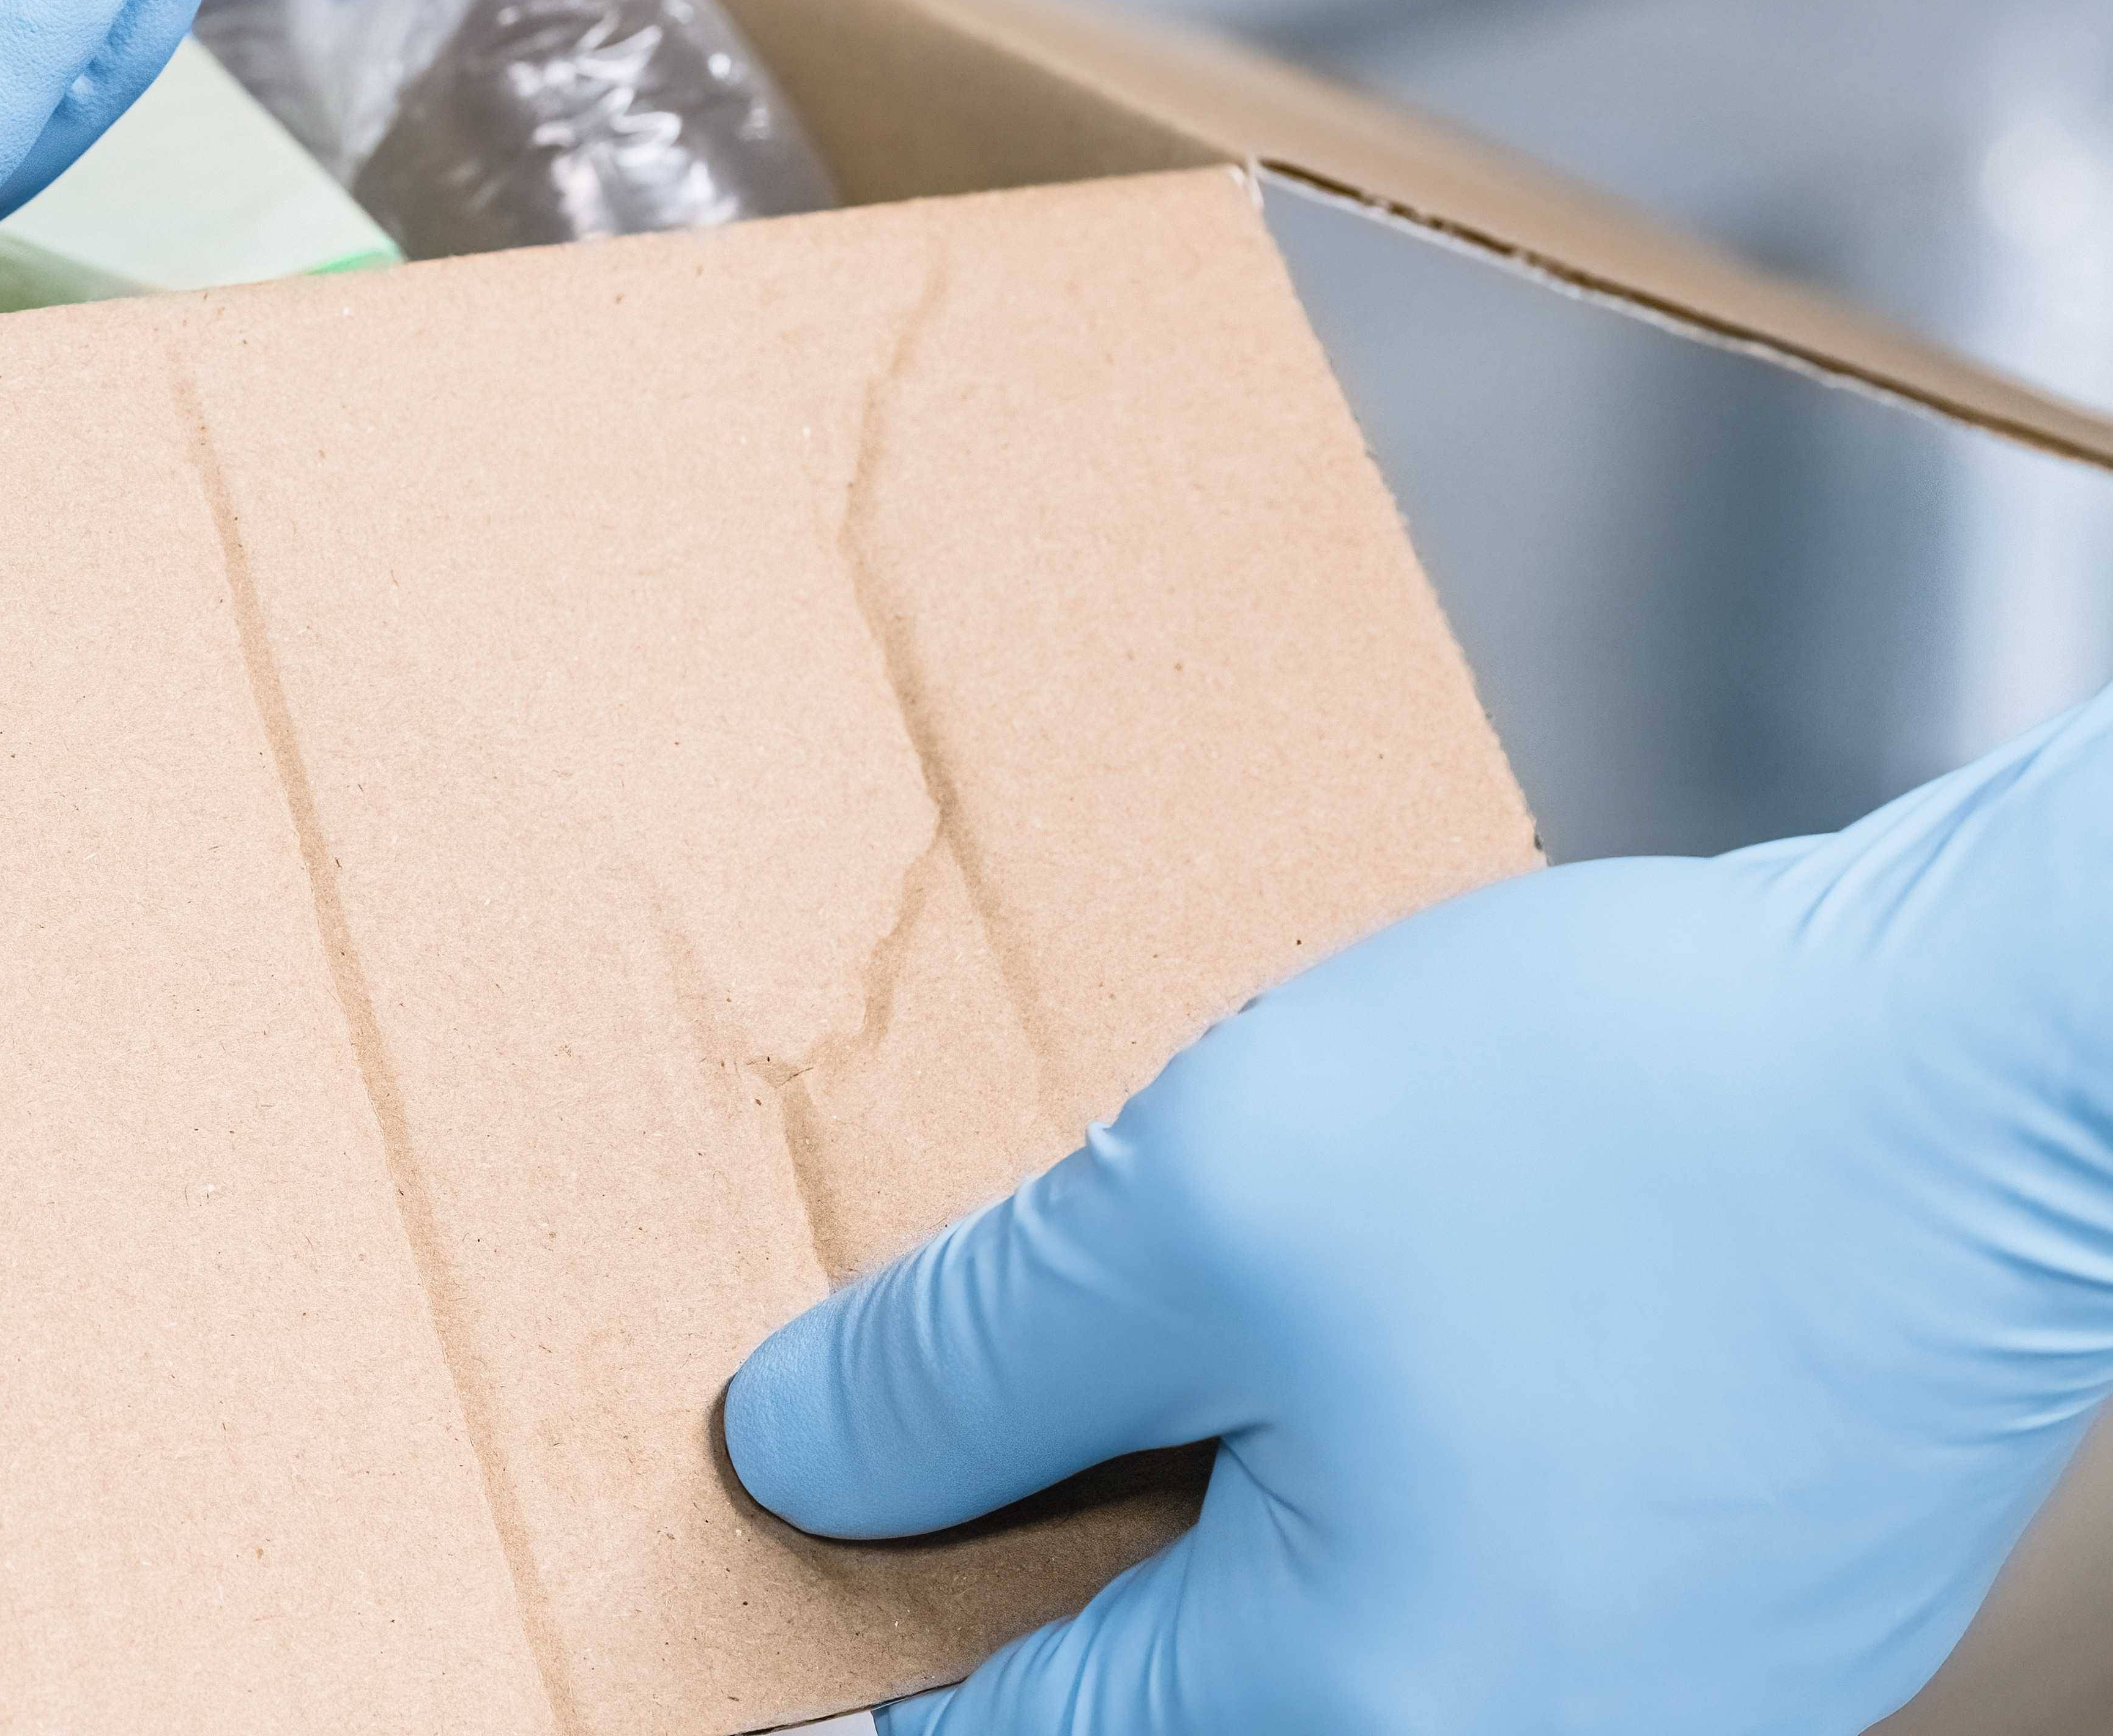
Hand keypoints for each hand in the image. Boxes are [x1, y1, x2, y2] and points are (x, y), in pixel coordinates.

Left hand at [723, 685, 2112, 1733]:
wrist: (1991, 1071)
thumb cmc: (1625, 1137)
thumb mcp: (1195, 1208)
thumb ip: (968, 1357)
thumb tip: (796, 1455)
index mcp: (1353, 1719)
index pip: (993, 1734)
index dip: (833, 1638)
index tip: (752, 1550)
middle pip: (1161, 1690)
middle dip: (1018, 1551)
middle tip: (902, 1412)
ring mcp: (1639, 1693)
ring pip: (1309, 1621)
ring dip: (1186, 1494)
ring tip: (1115, 1331)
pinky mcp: (1720, 1598)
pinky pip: (1453, 1570)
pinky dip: (1341, 1462)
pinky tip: (1319, 1322)